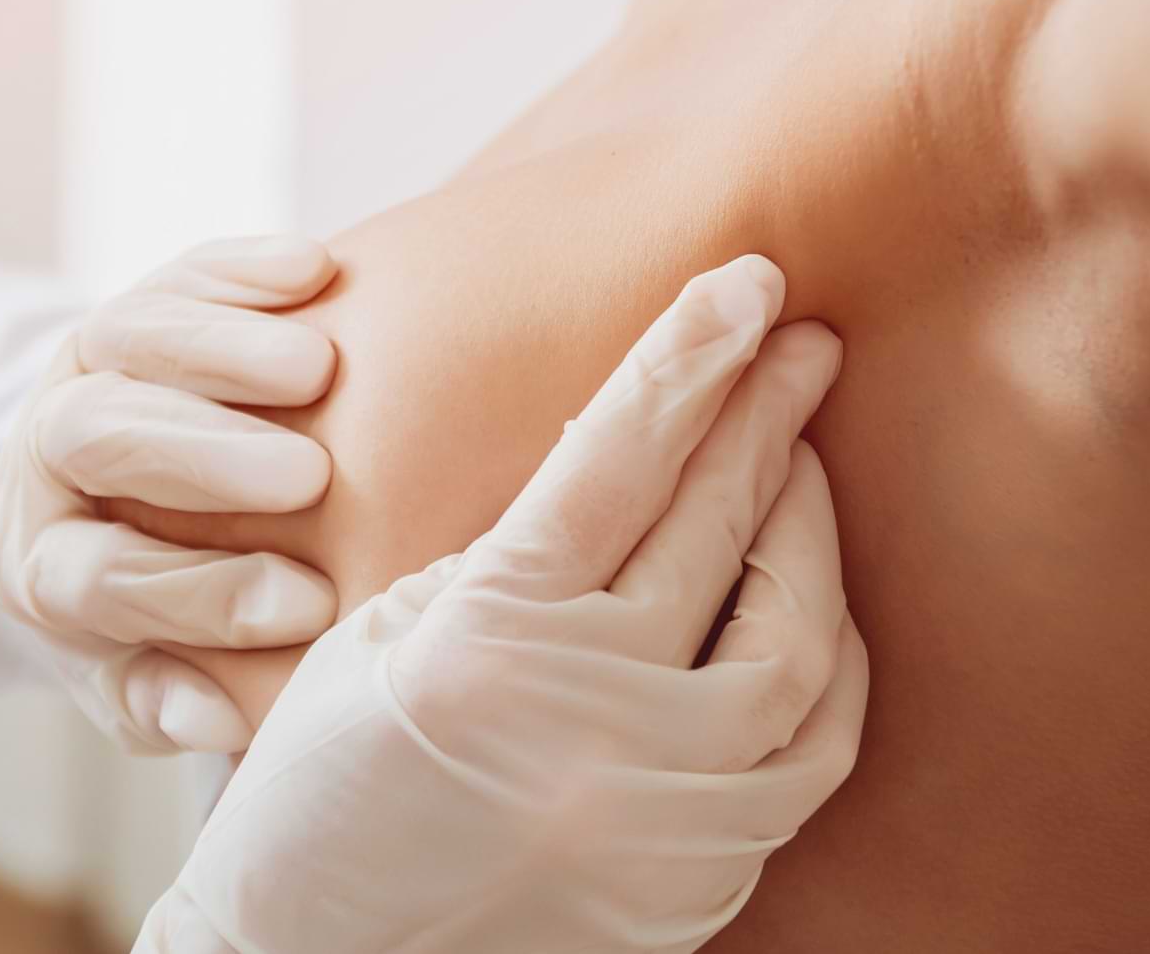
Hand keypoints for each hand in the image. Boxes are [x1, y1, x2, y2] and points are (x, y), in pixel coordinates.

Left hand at [0, 236, 341, 752]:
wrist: (174, 503)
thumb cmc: (190, 611)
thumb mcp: (165, 676)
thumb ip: (182, 701)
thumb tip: (214, 717)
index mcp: (43, 566)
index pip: (96, 577)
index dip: (201, 594)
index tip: (312, 605)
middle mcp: (52, 457)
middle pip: (94, 440)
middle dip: (200, 459)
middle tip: (311, 478)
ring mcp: (95, 365)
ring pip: (129, 339)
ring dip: (221, 352)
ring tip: (320, 371)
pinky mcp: (154, 298)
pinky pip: (186, 270)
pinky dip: (244, 270)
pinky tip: (314, 270)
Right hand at [136, 255, 867, 951]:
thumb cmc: (320, 799)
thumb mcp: (376, 643)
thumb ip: (501, 559)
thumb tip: (620, 469)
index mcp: (490, 636)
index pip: (617, 456)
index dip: (687, 354)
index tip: (747, 279)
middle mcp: (594, 713)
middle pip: (718, 522)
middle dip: (766, 411)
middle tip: (803, 340)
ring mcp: (665, 800)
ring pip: (795, 629)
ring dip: (809, 527)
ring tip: (800, 462)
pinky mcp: (704, 869)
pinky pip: (816, 744)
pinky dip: (829, 657)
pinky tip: (815, 602)